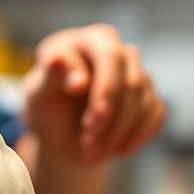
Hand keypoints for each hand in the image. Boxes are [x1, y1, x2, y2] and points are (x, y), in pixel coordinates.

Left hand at [21, 24, 164, 164]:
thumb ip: (47, 77)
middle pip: (133, 81)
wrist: (61, 136)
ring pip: (144, 101)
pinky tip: (114, 150)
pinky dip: (135, 137)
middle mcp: (117, 51)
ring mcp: (136, 73)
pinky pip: (155, 114)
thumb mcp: (38, 96)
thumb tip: (58, 61)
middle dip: (112, 118)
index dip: (104, 92)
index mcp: (89, 41)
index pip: (109, 56)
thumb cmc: (47, 109)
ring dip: (118, 134)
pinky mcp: (148, 96)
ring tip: (92, 152)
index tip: (86, 125)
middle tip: (89, 145)